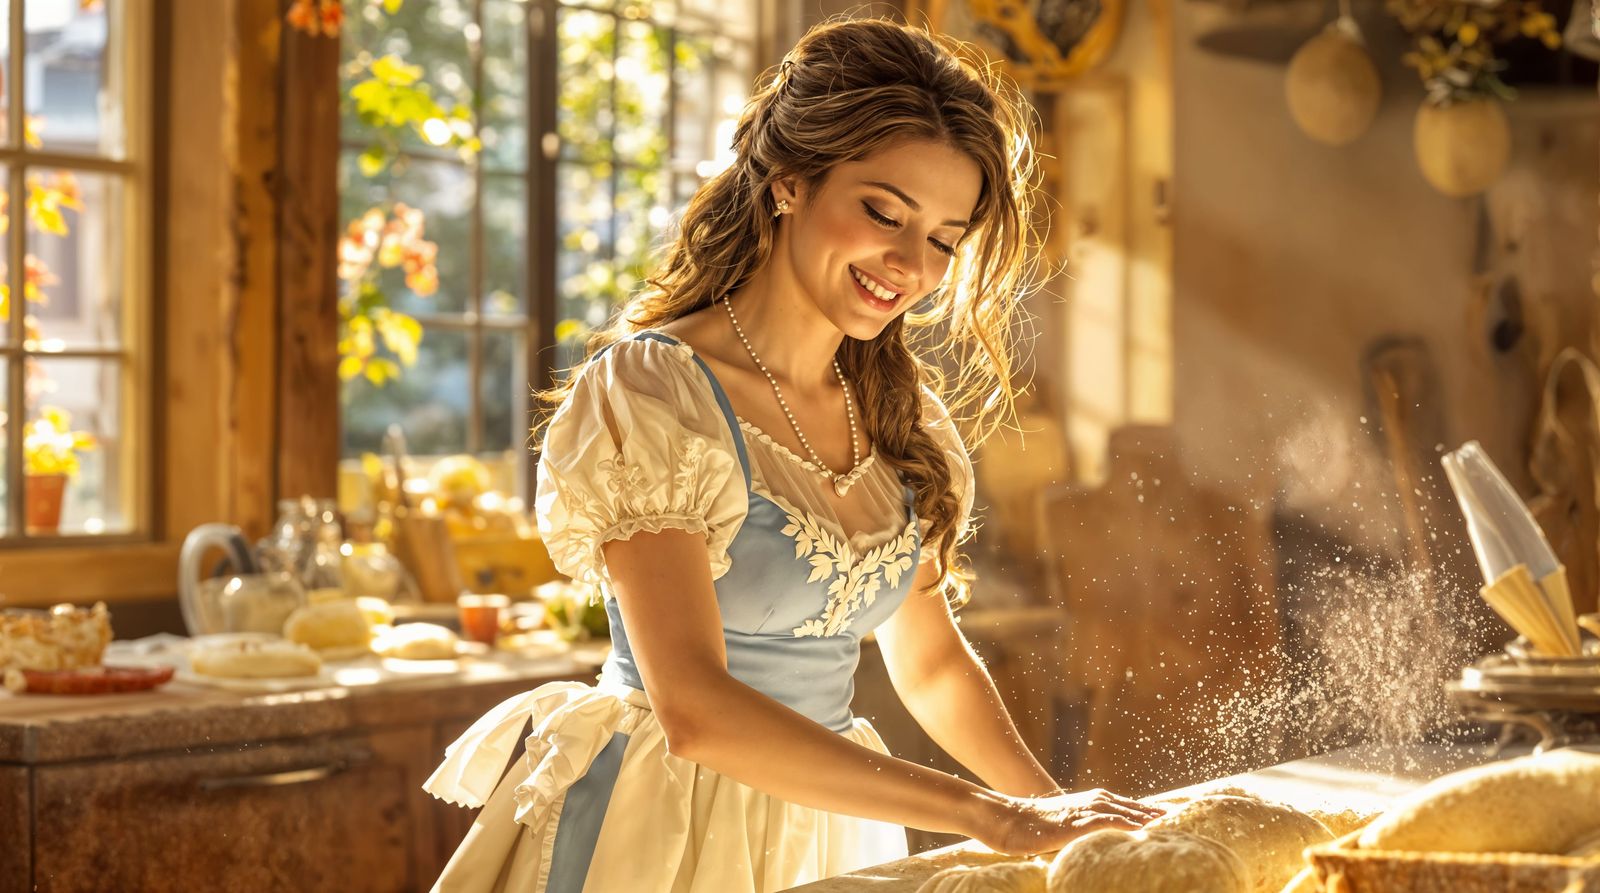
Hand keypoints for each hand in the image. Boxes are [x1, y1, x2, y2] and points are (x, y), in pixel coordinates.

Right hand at [976, 788, 1166, 855]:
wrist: (1003, 820)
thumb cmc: (1025, 827)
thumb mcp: (1055, 828)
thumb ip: (1072, 831)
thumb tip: (1082, 844)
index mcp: (1080, 804)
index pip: (1115, 804)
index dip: (1136, 808)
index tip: (1156, 813)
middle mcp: (1082, 804)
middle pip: (1121, 804)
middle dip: (1145, 809)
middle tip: (1168, 813)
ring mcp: (1078, 811)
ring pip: (1116, 809)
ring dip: (1139, 813)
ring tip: (1160, 819)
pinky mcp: (1072, 823)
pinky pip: (1102, 820)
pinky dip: (1121, 821)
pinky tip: (1136, 826)